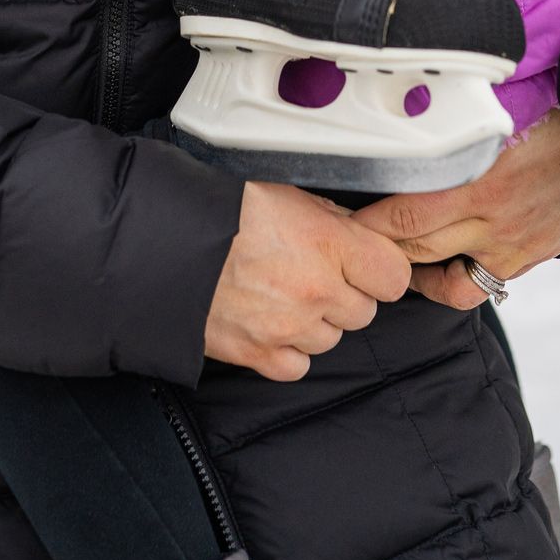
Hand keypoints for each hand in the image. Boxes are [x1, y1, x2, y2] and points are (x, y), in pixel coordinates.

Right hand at [205, 181, 411, 381]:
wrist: (165, 241)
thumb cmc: (225, 208)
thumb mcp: (288, 193)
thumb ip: (330, 219)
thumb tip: (356, 234)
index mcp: (328, 243)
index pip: (394, 275)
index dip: (382, 268)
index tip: (367, 262)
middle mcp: (316, 291)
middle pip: (364, 311)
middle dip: (346, 293)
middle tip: (315, 272)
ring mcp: (288, 327)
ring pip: (331, 339)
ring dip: (316, 320)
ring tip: (284, 292)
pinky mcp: (257, 355)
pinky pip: (297, 366)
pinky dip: (289, 349)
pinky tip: (272, 322)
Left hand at [351, 109, 559, 310]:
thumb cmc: (551, 107)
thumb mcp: (500, 105)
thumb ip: (454, 115)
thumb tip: (407, 95)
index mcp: (479, 177)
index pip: (403, 214)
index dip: (365, 222)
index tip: (339, 214)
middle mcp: (492, 219)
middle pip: (414, 248)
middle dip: (376, 248)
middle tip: (349, 239)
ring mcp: (512, 245)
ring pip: (445, 281)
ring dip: (412, 271)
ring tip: (393, 256)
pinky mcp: (529, 257)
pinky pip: (480, 285)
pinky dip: (454, 280)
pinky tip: (441, 263)